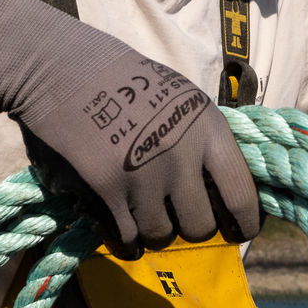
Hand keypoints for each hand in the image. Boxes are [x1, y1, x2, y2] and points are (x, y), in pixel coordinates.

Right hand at [0, 0, 258, 257]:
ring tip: (144, 218)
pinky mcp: (108, 188)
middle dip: (190, 228)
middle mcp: (182, 155)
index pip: (241, 192)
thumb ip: (200, 139)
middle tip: (177, 219)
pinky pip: (127, 236)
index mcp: (208, 127)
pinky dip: (126, 241)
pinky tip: (125, 237)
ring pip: (162, 233)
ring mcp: (145, 174)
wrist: (62, 67)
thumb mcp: (179, 97)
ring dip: (154, 232)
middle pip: (201, 224)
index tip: (241, 233)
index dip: (245, 222)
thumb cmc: (122, 78)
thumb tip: (215, 190)